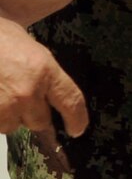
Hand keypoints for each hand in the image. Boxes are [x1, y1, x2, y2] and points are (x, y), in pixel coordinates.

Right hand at [0, 17, 86, 142]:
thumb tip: (50, 97)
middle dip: (32, 115)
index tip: (76, 130)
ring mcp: (2, 105)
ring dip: (7, 116)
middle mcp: (27, 92)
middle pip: (40, 122)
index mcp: (44, 71)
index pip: (71, 101)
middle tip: (19, 98)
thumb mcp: (30, 49)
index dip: (77, 119)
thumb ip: (44, 74)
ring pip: (12, 126)